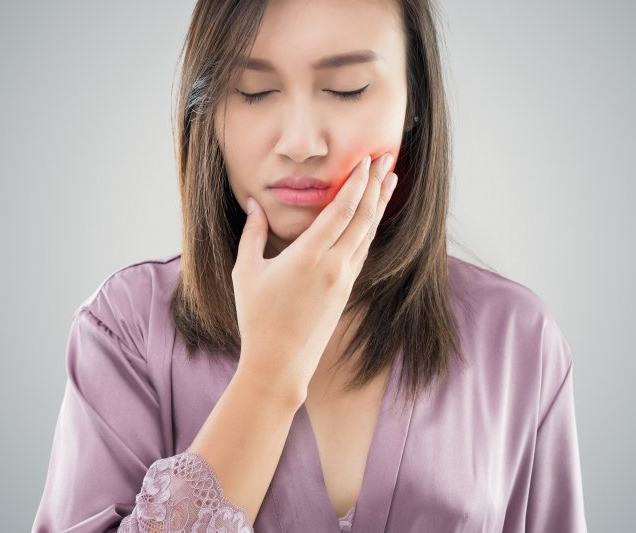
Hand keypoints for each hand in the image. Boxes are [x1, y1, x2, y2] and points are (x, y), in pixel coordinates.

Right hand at [231, 153, 398, 405]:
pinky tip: (373, 218)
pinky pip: (362, 252)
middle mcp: (333, 266)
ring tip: (389, 181)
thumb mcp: (246, 272)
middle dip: (376, 185)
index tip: (366, 160)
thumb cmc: (257, 318)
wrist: (279, 364)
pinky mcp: (346, 291)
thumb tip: (254, 204)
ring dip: (379, 205)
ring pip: (368, 234)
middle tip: (386, 158)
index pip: (341, 209)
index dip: (356, 182)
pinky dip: (369, 229)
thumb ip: (252, 234)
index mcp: (308, 256)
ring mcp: (343, 280)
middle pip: (363, 217)